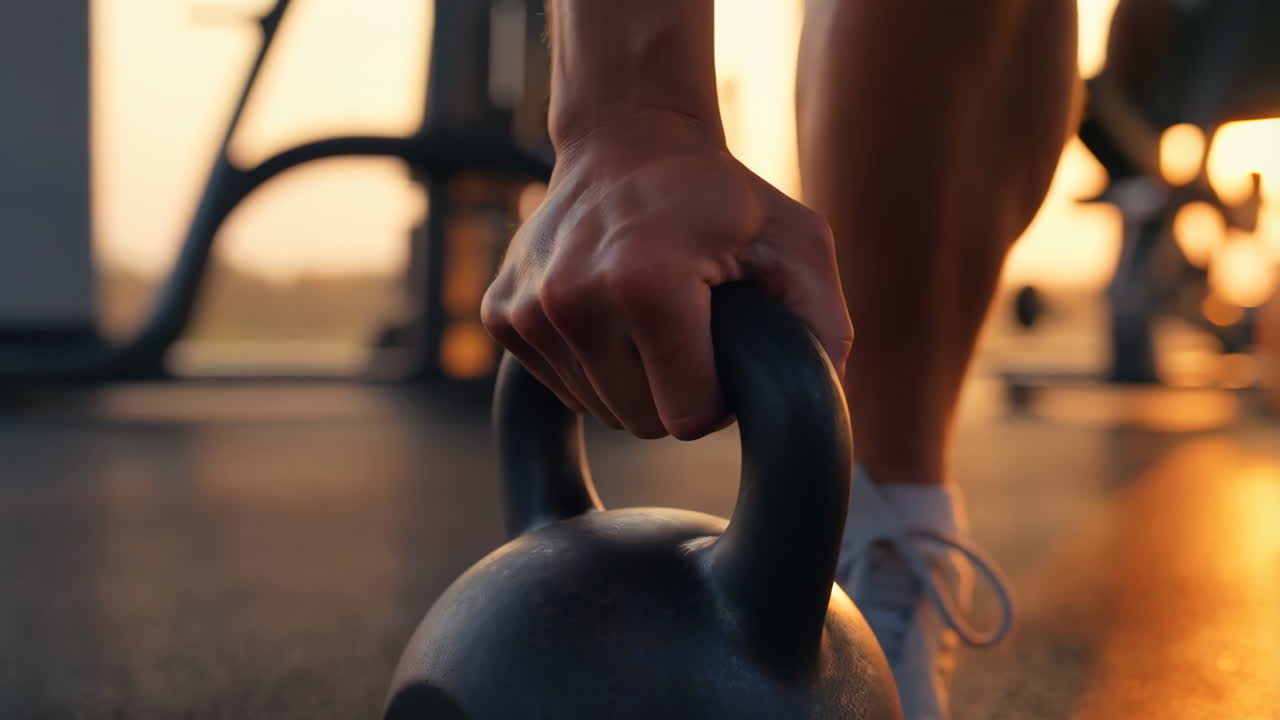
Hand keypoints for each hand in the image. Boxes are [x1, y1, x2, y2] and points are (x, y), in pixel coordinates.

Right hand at [482, 114, 851, 439]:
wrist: (627, 136)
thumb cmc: (720, 195)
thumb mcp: (797, 242)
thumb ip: (822, 328)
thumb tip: (810, 408)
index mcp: (645, 285)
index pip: (686, 418)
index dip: (717, 396)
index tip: (723, 348)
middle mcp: (571, 302)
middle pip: (640, 422)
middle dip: (676, 392)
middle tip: (692, 331)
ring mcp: (526, 311)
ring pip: (599, 410)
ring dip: (633, 380)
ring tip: (651, 314)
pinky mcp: (501, 316)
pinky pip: (562, 388)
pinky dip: (594, 365)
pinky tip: (610, 312)